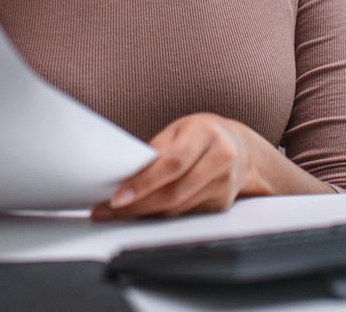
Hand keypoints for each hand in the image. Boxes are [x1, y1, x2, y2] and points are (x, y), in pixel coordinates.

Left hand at [95, 113, 267, 220]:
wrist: (239, 147)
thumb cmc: (199, 135)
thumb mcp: (178, 130)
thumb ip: (156, 151)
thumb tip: (124, 175)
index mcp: (206, 133)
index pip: (172, 164)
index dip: (143, 183)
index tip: (116, 197)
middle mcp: (221, 159)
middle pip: (174, 192)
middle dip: (137, 205)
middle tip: (106, 212)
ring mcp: (225, 184)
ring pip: (178, 209)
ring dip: (145, 214)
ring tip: (116, 214)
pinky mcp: (222, 204)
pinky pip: (185, 215)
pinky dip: (161, 217)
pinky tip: (142, 214)